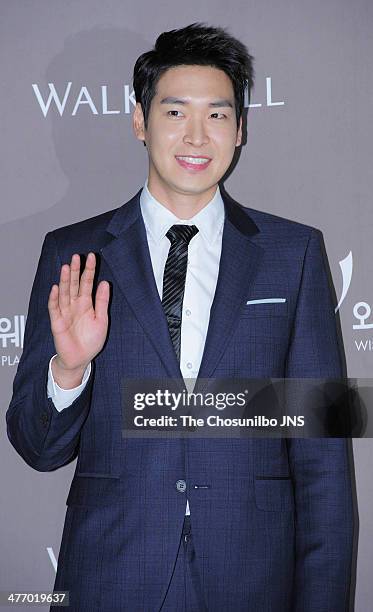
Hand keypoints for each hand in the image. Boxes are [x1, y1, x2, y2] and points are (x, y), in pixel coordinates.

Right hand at [48, 252, 109, 384]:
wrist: (80, 359)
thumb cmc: (91, 341)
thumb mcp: (101, 320)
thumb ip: (102, 302)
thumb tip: (105, 283)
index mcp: (86, 304)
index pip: (87, 283)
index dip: (89, 270)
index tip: (92, 257)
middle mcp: (75, 305)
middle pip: (74, 284)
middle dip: (76, 271)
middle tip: (77, 256)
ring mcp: (65, 312)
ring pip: (64, 293)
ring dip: (65, 280)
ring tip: (67, 267)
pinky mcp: (57, 322)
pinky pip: (54, 308)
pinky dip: (54, 298)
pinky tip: (56, 288)